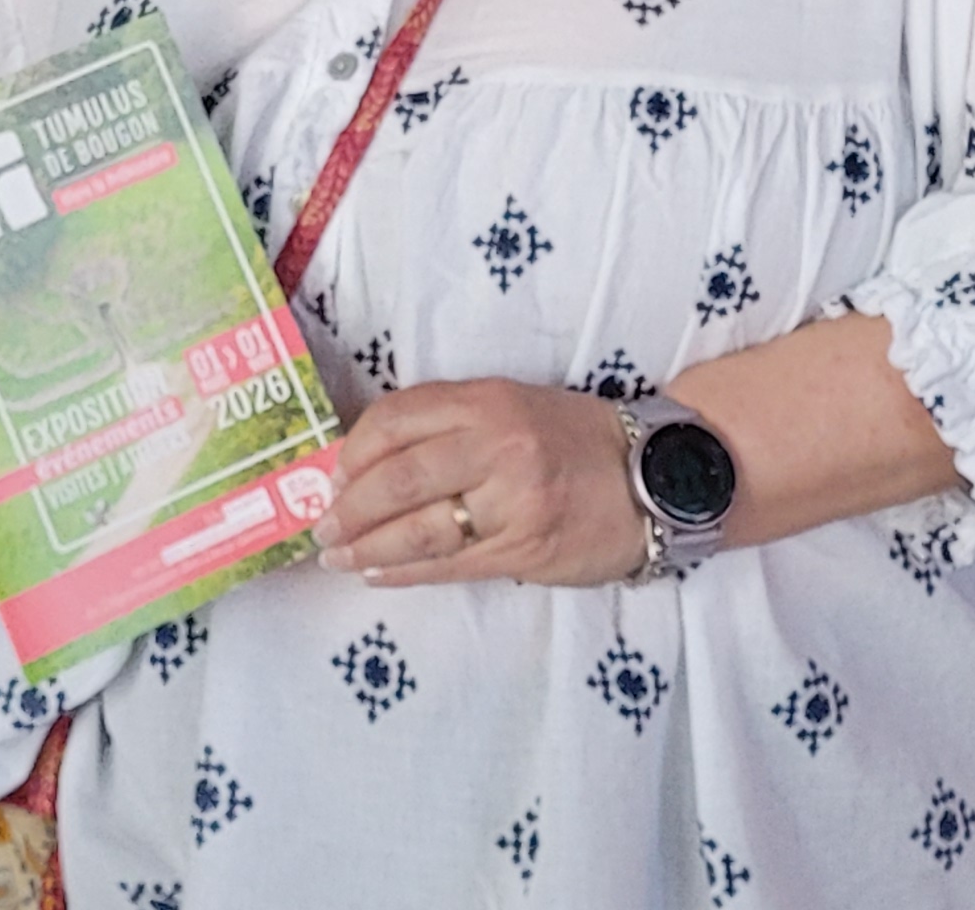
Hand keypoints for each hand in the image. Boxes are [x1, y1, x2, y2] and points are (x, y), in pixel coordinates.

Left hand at [318, 379, 648, 588]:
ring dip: (367, 546)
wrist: (652, 478)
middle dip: (349, 507)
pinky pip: (448, 565)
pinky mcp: (524, 548)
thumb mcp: (513, 407)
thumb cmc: (573, 441)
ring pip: (418, 528)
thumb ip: (450, 426)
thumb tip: (370, 461)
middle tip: (322, 526)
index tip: (332, 472)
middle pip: (399, 477)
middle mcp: (498, 444)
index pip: (399, 418)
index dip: (355, 448)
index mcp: (489, 400)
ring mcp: (512, 499)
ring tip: (337, 556)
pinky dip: (403, 572)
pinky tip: (377, 574)